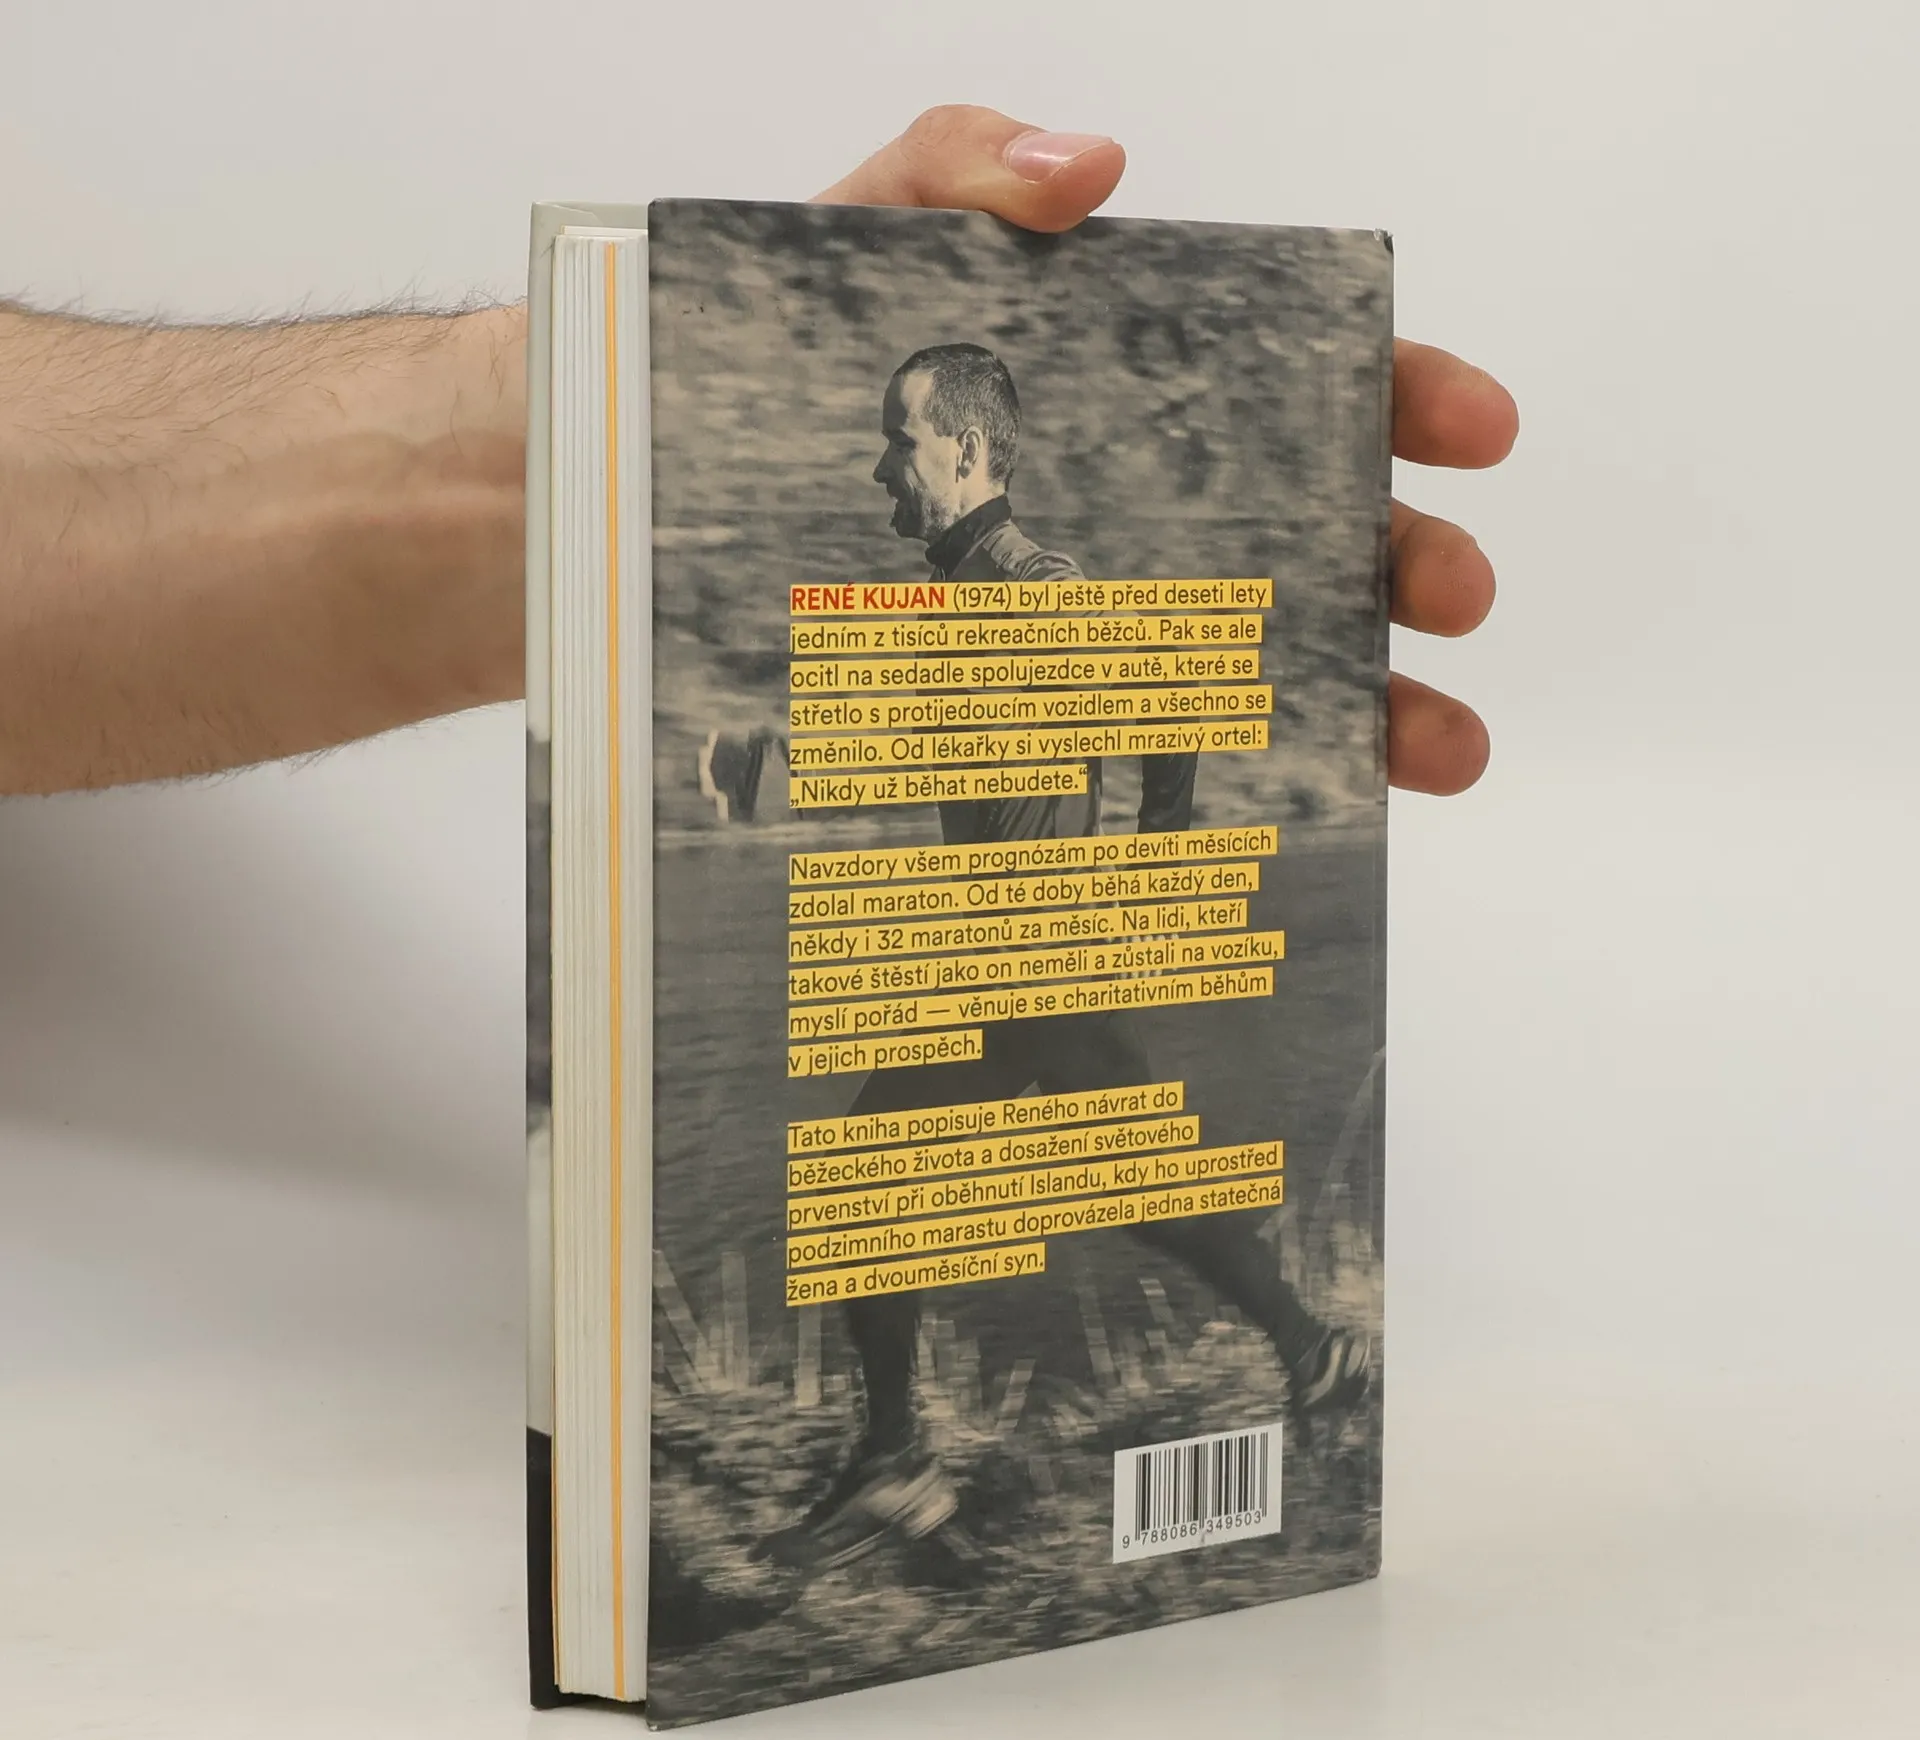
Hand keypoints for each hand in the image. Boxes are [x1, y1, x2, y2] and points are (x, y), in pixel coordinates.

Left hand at [817, 106, 1514, 797]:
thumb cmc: (782, 367)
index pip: (1308, 381)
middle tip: (1453, 593)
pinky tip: (1312, 818)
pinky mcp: (1055, 719)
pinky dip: (1262, 791)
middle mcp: (1154, 511)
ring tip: (1439, 749)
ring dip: (1383, 706)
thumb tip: (1090, 170)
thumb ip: (961, 169)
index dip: (1404, 395)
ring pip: (1282, 665)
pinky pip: (1179, 759)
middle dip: (1412, 562)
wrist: (676, 504)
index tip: (1472, 427)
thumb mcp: (862, 243)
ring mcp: (1114, 621)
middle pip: (1324, 535)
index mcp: (1141, 390)